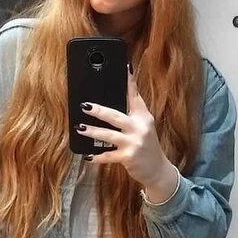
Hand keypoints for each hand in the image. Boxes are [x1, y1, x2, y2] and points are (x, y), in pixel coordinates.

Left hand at [76, 69, 175, 192]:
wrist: (157, 170)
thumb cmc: (146, 146)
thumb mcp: (144, 127)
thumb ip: (131, 115)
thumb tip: (110, 103)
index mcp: (144, 117)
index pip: (134, 96)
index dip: (129, 81)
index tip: (124, 66)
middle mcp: (140, 128)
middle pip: (116, 116)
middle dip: (99, 111)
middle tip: (84, 105)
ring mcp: (134, 143)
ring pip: (109, 135)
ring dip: (93, 132)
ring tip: (80, 128)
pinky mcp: (128, 157)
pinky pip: (108, 156)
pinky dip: (97, 157)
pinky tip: (87, 156)